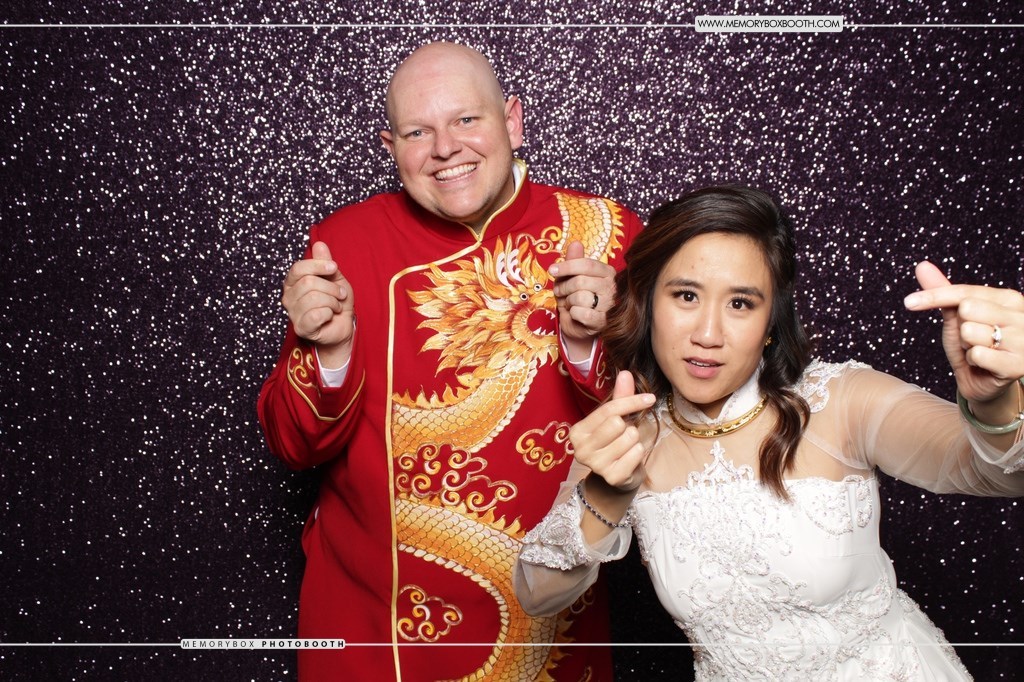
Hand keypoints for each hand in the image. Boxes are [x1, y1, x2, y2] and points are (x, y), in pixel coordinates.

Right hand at [281, 241, 354, 363]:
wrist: (343, 325)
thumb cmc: (336, 300)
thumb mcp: (334, 277)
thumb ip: (325, 262)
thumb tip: (319, 244)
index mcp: (293, 282)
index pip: (298, 268)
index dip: (317, 265)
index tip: (334, 267)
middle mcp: (288, 297)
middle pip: (308, 283)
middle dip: (331, 288)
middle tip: (341, 294)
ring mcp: (292, 314)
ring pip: (313, 298)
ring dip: (333, 301)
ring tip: (336, 306)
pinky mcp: (301, 328)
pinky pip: (315, 315)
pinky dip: (329, 313)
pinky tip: (330, 316)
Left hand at [549, 241, 616, 352]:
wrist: (580, 324)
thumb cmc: (577, 298)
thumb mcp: (572, 277)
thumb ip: (574, 261)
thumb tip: (575, 243)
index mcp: (607, 272)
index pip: (587, 264)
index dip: (567, 266)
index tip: (552, 270)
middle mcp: (612, 287)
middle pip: (580, 281)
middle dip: (564, 288)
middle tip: (560, 293)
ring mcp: (609, 305)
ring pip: (580, 297)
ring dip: (568, 302)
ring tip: (569, 304)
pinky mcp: (603, 321)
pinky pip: (582, 313)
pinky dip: (573, 314)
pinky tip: (575, 314)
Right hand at [568, 371, 655, 490]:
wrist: (617, 477)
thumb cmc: (615, 443)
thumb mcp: (615, 419)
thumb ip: (620, 397)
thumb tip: (625, 373)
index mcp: (578, 431)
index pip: (609, 410)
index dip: (632, 401)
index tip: (650, 398)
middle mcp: (581, 449)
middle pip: (618, 423)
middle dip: (629, 426)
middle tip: (626, 434)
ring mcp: (595, 465)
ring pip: (629, 438)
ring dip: (635, 440)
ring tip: (627, 447)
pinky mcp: (612, 477)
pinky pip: (636, 454)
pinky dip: (638, 453)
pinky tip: (630, 458)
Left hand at [904, 260, 1023, 402]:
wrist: (986, 380)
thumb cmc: (974, 343)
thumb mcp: (956, 316)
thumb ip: (942, 291)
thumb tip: (922, 265)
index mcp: (1009, 298)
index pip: (965, 292)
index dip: (934, 296)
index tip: (909, 302)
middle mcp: (1021, 315)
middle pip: (967, 310)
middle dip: (960, 327)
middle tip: (972, 338)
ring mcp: (1023, 340)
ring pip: (970, 332)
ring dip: (966, 346)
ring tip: (980, 350)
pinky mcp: (1018, 364)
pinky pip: (978, 354)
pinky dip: (973, 360)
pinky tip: (985, 364)